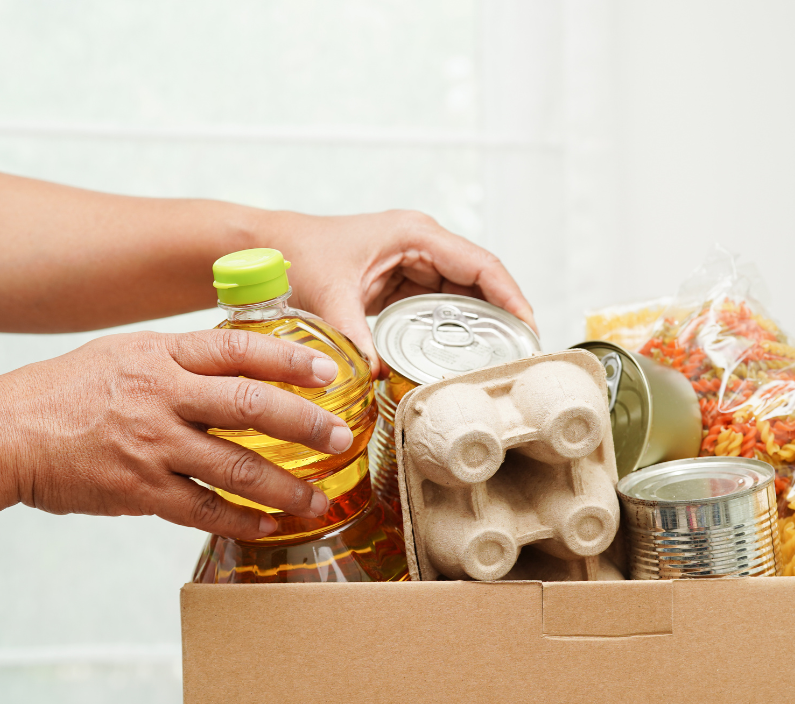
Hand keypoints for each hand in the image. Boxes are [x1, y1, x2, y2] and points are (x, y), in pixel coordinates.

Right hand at [0, 329, 351, 539]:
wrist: (4, 435)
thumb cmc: (66, 392)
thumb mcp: (125, 354)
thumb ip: (181, 360)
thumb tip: (241, 365)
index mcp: (160, 356)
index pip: (239, 349)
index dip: (290, 359)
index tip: (329, 371)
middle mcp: (161, 397)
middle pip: (251, 406)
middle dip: (305, 424)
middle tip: (342, 438)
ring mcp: (152, 445)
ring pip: (235, 466)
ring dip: (285, 486)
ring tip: (319, 500)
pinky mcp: (139, 490)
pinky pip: (202, 508)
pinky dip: (240, 519)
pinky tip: (268, 525)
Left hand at [269, 210, 537, 376]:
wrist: (266, 247)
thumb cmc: (295, 254)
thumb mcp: (328, 295)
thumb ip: (353, 336)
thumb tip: (376, 377)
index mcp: (414, 234)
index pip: (481, 264)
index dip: (511, 297)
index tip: (528, 330)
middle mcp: (421, 244)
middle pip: (480, 281)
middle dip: (502, 317)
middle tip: (520, 356)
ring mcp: (413, 262)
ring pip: (463, 295)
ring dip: (480, 325)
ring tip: (499, 361)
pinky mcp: (401, 282)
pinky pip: (440, 306)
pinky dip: (453, 329)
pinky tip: (462, 357)